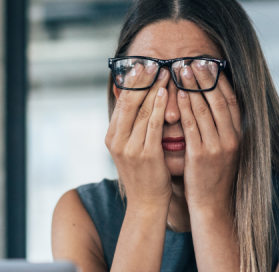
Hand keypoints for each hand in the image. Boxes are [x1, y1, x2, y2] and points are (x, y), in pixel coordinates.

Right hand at [105, 66, 171, 211]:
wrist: (146, 203)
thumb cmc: (143, 175)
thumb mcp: (130, 149)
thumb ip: (131, 128)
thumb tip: (136, 102)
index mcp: (111, 137)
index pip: (121, 103)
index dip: (131, 82)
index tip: (142, 65)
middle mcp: (117, 141)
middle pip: (129, 103)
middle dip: (142, 80)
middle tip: (153, 62)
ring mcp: (130, 148)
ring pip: (142, 110)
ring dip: (154, 88)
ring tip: (165, 72)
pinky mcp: (146, 154)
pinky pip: (153, 124)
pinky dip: (160, 106)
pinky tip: (166, 93)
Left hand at [177, 60, 241, 213]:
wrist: (212, 205)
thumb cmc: (212, 177)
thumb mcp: (223, 150)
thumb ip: (219, 129)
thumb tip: (212, 105)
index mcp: (239, 135)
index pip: (231, 100)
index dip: (220, 80)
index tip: (209, 63)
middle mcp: (232, 138)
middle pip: (218, 100)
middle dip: (204, 78)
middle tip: (192, 60)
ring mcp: (218, 146)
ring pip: (205, 109)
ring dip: (192, 87)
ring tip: (181, 70)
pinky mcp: (202, 155)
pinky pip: (193, 126)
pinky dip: (187, 108)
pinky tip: (179, 94)